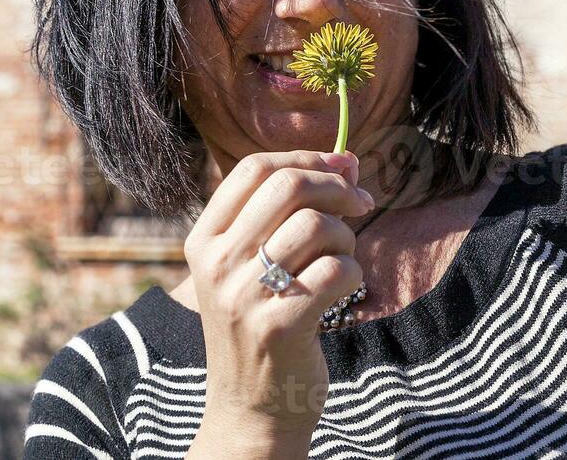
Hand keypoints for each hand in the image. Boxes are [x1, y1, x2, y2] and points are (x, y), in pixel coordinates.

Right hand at [184, 149, 373, 438]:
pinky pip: (336, 270)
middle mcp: (217, 264)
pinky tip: (343, 291)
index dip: (305, 158)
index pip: (253, 168)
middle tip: (361, 204)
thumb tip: (350, 159)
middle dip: (338, 187)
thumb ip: (296, 209)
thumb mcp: (260, 263)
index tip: (341, 168)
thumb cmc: (265, 320)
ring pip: (317, 225)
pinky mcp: (278, 327)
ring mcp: (244, 296)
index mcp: (205, 240)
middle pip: (288, 186)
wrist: (252, 408)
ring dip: (347, 237)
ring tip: (343, 259)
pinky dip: (353, 273)